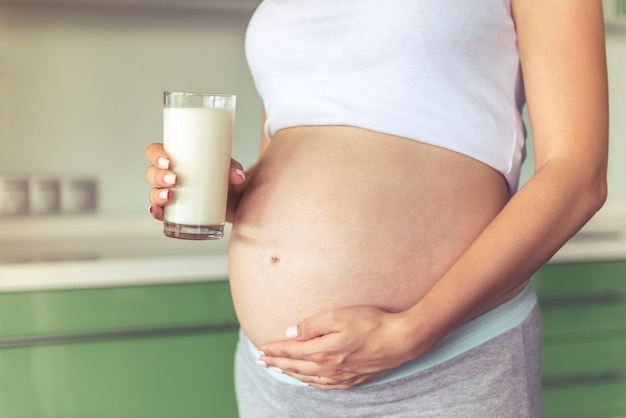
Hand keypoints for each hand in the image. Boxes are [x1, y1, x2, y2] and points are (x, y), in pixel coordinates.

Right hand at [145, 143, 245, 219]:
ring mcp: (170, 194)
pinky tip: (157, 211)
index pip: (156, 152)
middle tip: (174, 179)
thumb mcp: (229, 169)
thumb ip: (233, 169)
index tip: (168, 161)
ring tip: (169, 196)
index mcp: (177, 159)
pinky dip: (156, 211)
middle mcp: (169, 175)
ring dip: (157, 194)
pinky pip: (160, 211)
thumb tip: (237, 176)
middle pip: (152, 173)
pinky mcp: (175, 211)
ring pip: (154, 192)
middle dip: (159, 176)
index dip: (156, 155)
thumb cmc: (224, 177)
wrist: (234, 199)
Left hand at [257, 306, 418, 389]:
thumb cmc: (371, 323)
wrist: (402, 340)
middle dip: (276, 362)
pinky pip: (324, 385)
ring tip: (278, 369)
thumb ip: (312, 325)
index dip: (274, 349)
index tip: (260, 348)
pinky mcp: (353, 379)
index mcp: (323, 351)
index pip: (291, 350)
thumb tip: (290, 332)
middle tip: (260, 361)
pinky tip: (306, 381)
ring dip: (289, 373)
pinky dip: (310, 383)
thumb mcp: (339, 316)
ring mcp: (341, 376)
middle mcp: (329, 367)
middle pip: (295, 366)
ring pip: (307, 377)